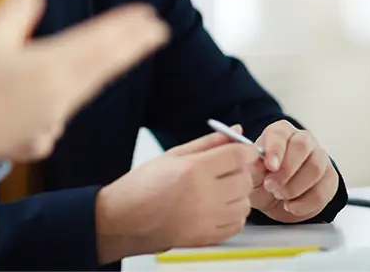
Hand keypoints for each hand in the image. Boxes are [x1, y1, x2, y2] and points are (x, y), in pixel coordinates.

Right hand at [0, 0, 168, 165]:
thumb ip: (16, 13)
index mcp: (50, 67)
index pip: (97, 41)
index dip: (123, 27)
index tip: (147, 15)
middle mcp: (62, 92)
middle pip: (105, 64)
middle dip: (133, 45)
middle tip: (159, 30)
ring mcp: (56, 115)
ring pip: (93, 84)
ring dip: (115, 64)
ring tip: (134, 49)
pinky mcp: (46, 132)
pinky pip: (70, 105)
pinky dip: (84, 89)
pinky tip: (85, 82)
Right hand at [94, 131, 259, 263]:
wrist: (124, 219)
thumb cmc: (143, 186)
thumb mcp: (172, 155)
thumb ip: (207, 143)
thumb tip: (235, 131)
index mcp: (193, 170)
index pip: (237, 155)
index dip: (244, 150)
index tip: (242, 151)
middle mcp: (203, 195)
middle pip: (245, 179)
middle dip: (240, 172)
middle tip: (226, 170)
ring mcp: (206, 219)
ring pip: (244, 203)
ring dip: (237, 195)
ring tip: (219, 190)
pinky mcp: (207, 238)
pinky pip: (237, 224)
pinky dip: (233, 215)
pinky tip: (217, 207)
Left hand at [249, 120, 338, 221]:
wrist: (277, 197)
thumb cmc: (262, 179)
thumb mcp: (251, 174)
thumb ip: (251, 168)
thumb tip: (252, 163)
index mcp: (280, 132)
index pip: (280, 134)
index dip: (275, 149)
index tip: (269, 166)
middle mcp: (302, 139)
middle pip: (302, 146)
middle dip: (286, 170)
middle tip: (271, 186)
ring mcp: (319, 157)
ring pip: (315, 168)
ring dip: (295, 187)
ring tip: (280, 196)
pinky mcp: (330, 178)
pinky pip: (323, 190)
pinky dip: (305, 203)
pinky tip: (291, 206)